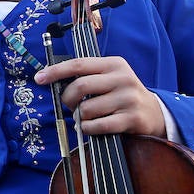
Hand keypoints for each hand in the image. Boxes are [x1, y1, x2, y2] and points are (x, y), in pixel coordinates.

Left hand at [35, 55, 164, 137]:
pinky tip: (90, 127)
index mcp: (114, 64)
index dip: (56, 71)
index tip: (39, 78)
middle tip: (69, 105)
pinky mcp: (131, 118)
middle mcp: (122, 78)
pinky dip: (87, 129)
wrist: (154, 113)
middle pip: (80, 86)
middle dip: (67, 99)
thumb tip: (51, 80)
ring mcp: (128, 98)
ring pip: (87, 109)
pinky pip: (97, 125)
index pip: (79, 64)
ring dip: (79, 117)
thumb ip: (86, 77)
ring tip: (85, 117)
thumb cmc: (121, 95)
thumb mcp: (109, 78)